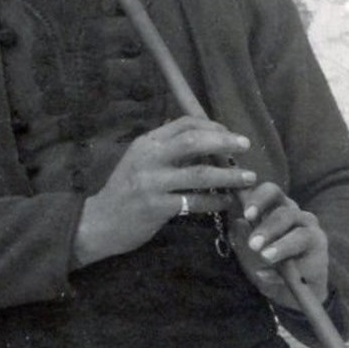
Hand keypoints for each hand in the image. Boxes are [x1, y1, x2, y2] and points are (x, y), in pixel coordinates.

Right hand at [72, 116, 257, 265]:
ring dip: (229, 175)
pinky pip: (195, 202)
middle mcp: (148, 158)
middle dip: (225, 142)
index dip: (212, 126)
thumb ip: (166, 150)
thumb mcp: (139, 162)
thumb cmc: (124, 192)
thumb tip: (205, 138)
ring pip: (199, 173)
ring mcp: (152, 183)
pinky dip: (215, 201)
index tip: (230, 135)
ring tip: (249, 177)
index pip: (184, 123)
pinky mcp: (157, 208)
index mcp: (146, 143)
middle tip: (246, 146)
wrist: (99, 223)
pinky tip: (227, 202)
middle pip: (193, 141)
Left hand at [231, 183, 329, 308]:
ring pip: (300, 234)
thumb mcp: (251, 247)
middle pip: (285, 213)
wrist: (290, 287)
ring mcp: (311, 232)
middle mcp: (296, 215)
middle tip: (253, 244)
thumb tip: (237, 223)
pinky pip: (305, 260)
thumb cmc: (268, 258)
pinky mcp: (319, 253)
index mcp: (277, 207)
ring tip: (265, 257)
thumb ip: (243, 234)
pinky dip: (285, 269)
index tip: (246, 215)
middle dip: (267, 229)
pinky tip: (266, 275)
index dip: (259, 199)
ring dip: (281, 246)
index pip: (271, 192)